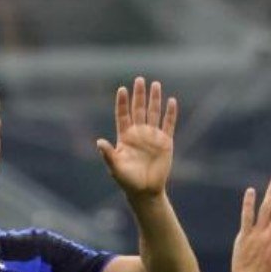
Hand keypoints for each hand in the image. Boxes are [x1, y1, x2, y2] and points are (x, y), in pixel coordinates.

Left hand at [96, 76, 177, 198]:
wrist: (145, 191)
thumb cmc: (127, 180)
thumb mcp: (115, 167)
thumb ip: (108, 154)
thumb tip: (99, 142)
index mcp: (125, 137)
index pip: (123, 115)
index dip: (122, 102)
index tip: (122, 89)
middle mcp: (139, 133)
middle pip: (139, 109)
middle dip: (139, 95)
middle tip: (139, 79)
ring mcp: (152, 136)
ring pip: (153, 113)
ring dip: (154, 99)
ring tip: (155, 84)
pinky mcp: (165, 142)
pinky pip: (169, 124)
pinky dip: (170, 113)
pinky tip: (171, 101)